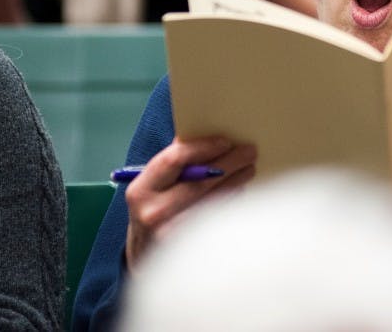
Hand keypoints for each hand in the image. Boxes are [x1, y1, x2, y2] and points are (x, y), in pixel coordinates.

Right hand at [124, 136, 256, 270]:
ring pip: (214, 201)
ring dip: (236, 182)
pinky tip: (239, 191)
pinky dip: (230, 202)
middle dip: (229, 163)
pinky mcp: (190, 249)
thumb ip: (173, 163)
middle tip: (250, 151)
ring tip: (249, 169)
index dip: (203, 147)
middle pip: (201, 182)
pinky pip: (218, 220)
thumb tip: (207, 135)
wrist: (144, 255)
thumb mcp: (152, 187)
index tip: (226, 141)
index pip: (175, 160)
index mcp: (141, 190)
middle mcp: (153, 213)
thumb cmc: (152, 210)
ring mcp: (171, 234)